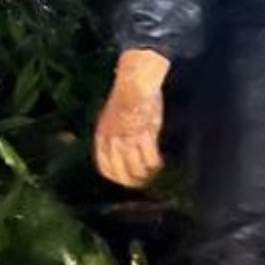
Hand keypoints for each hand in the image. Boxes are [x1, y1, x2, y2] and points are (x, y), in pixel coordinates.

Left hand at [93, 50, 170, 188]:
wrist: (135, 81)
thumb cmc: (127, 96)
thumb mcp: (112, 117)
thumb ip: (114, 134)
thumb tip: (121, 150)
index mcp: (102, 136)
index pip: (106, 167)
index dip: (117, 177)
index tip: (128, 180)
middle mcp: (113, 140)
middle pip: (122, 173)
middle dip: (134, 181)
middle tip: (146, 182)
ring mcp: (128, 138)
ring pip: (137, 169)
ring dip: (148, 175)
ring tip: (156, 173)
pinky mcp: (144, 134)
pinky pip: (151, 159)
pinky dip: (157, 164)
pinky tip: (162, 163)